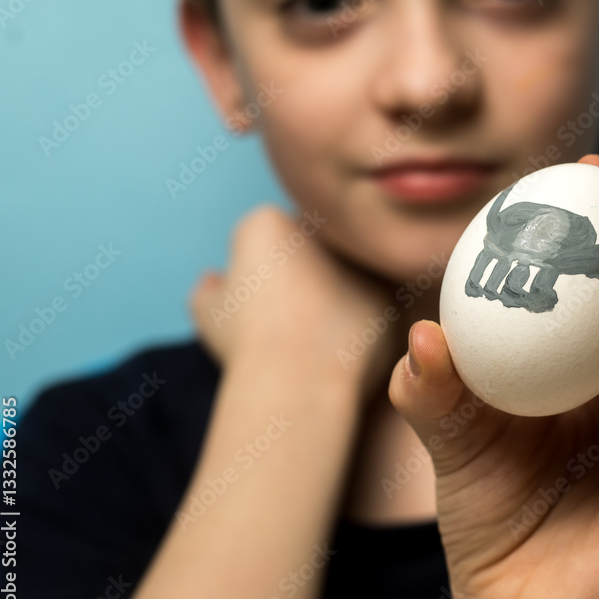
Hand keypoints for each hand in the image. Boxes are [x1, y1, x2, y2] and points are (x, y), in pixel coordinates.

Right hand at [189, 205, 397, 390]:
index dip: (257, 273)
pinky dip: (362, 319)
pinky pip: (373, 301)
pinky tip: (344, 346)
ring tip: (317, 335)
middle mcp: (321, 226)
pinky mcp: (391, 290)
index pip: (263, 238)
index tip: (256, 304)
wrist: (301, 378)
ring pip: (345, 269)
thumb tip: (215, 281)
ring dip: (336, 290)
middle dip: (303, 272)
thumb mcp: (207, 313)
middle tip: (290, 318)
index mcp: (268, 221)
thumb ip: (210, 288)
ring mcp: (360, 255)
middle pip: (309, 245)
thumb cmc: (247, 343)